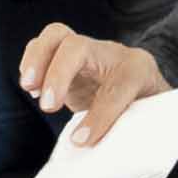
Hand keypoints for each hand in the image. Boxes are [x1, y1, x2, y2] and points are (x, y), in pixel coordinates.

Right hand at [23, 29, 164, 126]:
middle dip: (58, 73)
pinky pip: (43, 47)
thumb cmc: (146, 109)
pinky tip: (32, 88)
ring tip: (30, 88)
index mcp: (138, 69)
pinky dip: (31, 64)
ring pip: (56, 35)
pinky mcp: (65, 60)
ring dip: (36, 60)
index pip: (118, 86)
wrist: (145, 91)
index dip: (100, 115)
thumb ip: (125, 130)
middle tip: (49, 106)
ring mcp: (86, 53)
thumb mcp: (147, 120)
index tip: (83, 140)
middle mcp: (110, 54)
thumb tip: (82, 141)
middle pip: (79, 45)